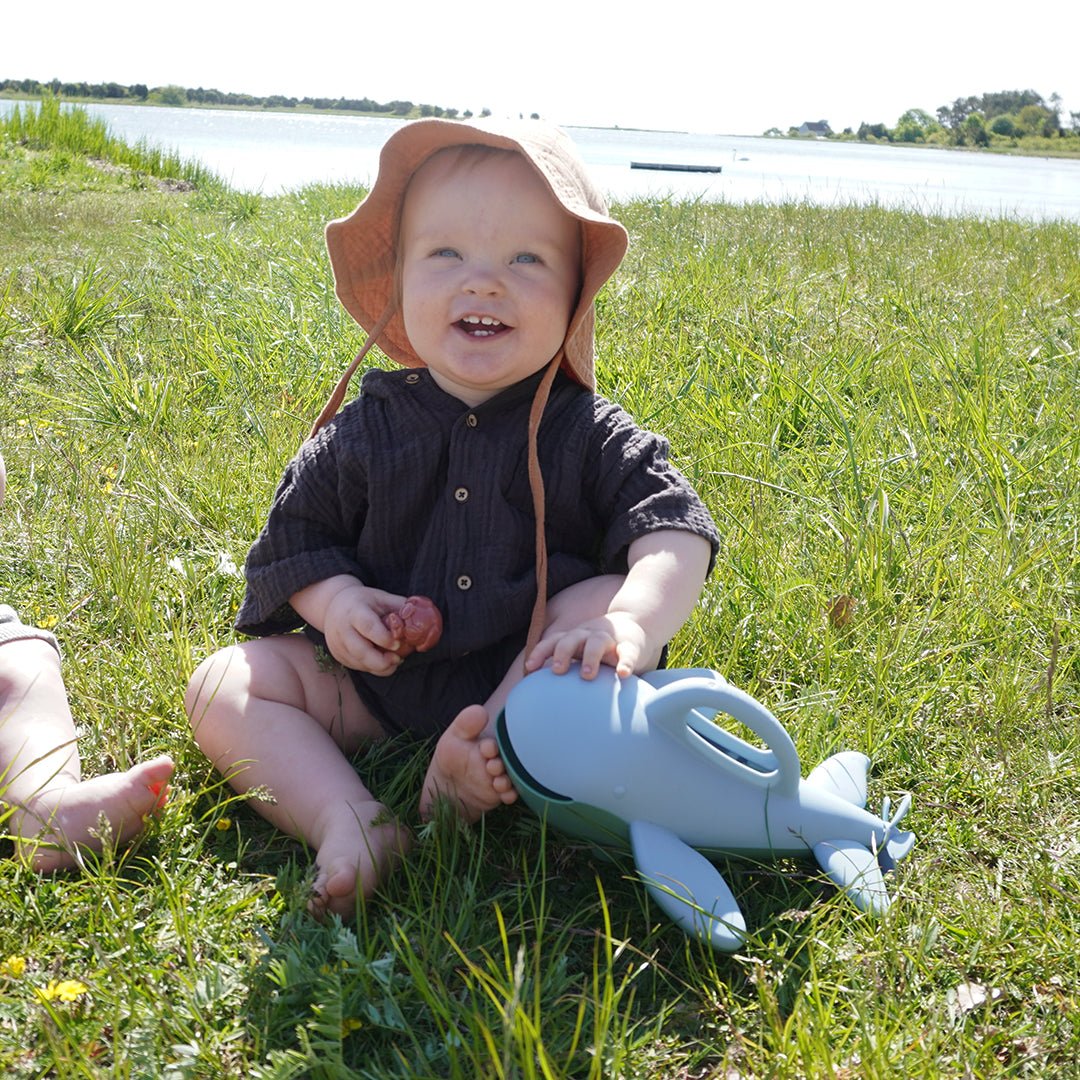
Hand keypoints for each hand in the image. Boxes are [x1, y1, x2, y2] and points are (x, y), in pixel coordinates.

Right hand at [322, 583, 410, 674]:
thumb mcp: (381, 597)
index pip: (367, 626)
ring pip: (360, 663)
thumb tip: (422, 617)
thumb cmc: (364, 602)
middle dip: (381, 660)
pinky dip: (373, 668)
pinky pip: (358, 667)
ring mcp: (338, 644)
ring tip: (394, 660)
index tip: (398, 644)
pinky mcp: (339, 656)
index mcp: (354, 610)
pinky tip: (383, 661)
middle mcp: (342, 629)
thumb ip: (400, 606)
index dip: (383, 638)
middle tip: (398, 659)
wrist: (333, 606)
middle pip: (360, 651)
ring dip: (380, 667)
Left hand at [525, 612, 650, 679]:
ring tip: (586, 675)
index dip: (540, 652)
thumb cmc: (597, 648)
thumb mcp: (578, 652)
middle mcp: (588, 636)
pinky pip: (627, 653)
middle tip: (557, 670)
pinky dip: (625, 662)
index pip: (553, 641)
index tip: (530, 667)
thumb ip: (563, 667)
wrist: (633, 626)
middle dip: (562, 653)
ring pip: (597, 643)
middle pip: (571, 639)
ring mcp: (609, 640)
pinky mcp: (631, 647)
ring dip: (590, 657)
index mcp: (574, 639)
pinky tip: (622, 674)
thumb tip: (537, 694)